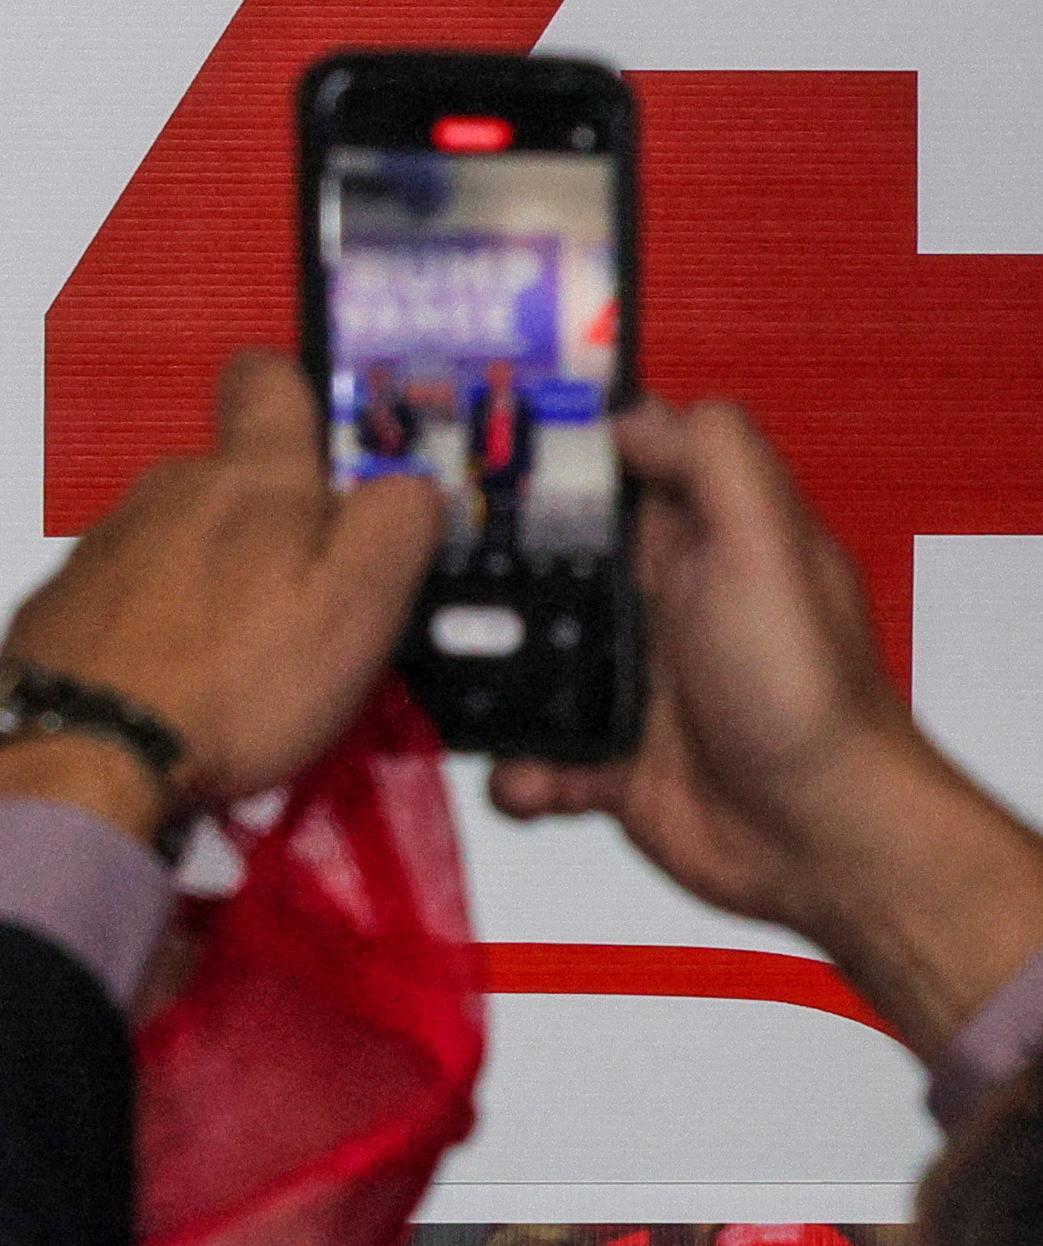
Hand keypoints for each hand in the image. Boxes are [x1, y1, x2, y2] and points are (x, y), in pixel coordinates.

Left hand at [0, 351, 444, 842]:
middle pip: (217, 475)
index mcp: (250, 478)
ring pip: (161, 537)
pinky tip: (149, 686)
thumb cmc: (236, 683)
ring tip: (214, 658)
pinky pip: (107, 599)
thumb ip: (395, 525)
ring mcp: (94, 551)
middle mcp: (162, 492)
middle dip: (252, 518)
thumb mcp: (357, 605)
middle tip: (282, 603)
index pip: (266, 380)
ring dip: (190, 576)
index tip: (310, 449)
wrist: (77, 764)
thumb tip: (404, 486)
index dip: (289, 397)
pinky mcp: (47, 612)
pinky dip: (133, 627)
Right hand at [489, 401, 1042, 1059]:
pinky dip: (519, 774)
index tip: (481, 456)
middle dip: (490, 581)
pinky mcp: (609, 762)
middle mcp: (663, 607)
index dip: (553, 460)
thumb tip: (632, 412)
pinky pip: (531, 759)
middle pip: (549, 571)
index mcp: (703, 541)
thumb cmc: (804, 691)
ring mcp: (633, 687)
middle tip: (431, 584)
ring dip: (492, 692)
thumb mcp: (766, 544)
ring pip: (523, 670)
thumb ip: (711, 459)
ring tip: (479, 702)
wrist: (814, 833)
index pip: (617, 474)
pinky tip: (539, 780)